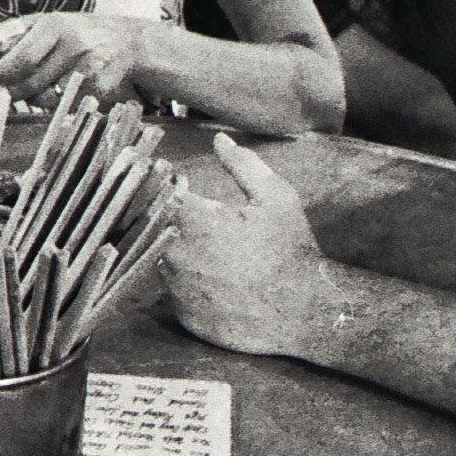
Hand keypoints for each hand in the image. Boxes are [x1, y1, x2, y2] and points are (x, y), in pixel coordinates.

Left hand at [0, 13, 145, 101]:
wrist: (127, 42)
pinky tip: (63, 93)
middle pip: (31, 82)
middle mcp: (74, 46)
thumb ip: (8, 31)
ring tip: (40, 87)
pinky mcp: (100, 92)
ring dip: (35, 99)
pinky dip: (57, 105)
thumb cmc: (76, 32)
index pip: (22, 57)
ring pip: (46, 99)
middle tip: (5, 91)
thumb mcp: (44, 24)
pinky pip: (65, 107)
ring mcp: (89, 70)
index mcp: (55, 26)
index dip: (2, 73)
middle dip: (12, 91)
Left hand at [160, 135, 334, 359]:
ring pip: (158, 260)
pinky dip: (184, 279)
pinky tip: (209, 276)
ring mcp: (178, 290)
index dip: (164, 183)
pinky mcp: (184, 316)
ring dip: (171, 247)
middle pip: (150, 227)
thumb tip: (219, 140)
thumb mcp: (276, 197)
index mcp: (194, 221)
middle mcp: (176, 256)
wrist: (306, 313)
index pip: (156, 192)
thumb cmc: (291, 250)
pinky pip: (173, 291)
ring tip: (204, 245)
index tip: (176, 180)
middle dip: (162, 215)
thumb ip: (242, 164)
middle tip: (186, 213)